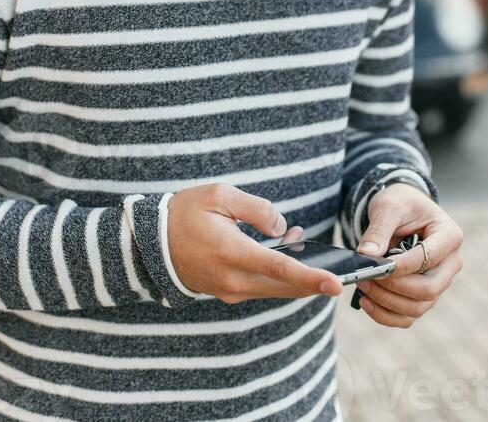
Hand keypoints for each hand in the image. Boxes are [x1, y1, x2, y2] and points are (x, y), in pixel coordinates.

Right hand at [167, 183, 342, 303]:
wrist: (150, 243)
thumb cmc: (185, 213)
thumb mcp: (220, 195)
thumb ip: (257, 209)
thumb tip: (281, 228)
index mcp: (233, 254)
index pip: (281, 269)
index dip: (311, 278)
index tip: (336, 285)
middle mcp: (233, 280)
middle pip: (284, 286)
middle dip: (312, 279)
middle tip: (334, 266)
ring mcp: (229, 290)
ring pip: (274, 288)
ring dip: (293, 272)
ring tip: (299, 241)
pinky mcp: (226, 292)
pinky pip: (260, 286)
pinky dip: (275, 273)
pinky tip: (281, 249)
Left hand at [354, 182, 462, 327]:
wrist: (403, 209)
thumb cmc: (400, 203)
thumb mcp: (388, 206)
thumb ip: (378, 229)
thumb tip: (366, 255)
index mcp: (449, 236)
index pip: (428, 259)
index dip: (401, 266)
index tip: (375, 266)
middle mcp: (450, 263)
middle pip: (429, 289)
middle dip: (393, 287)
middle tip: (365, 278)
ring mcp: (439, 283)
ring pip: (418, 307)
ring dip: (386, 302)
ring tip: (362, 286)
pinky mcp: (424, 296)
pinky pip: (408, 316)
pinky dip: (386, 315)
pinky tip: (366, 302)